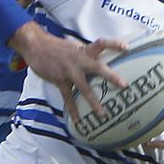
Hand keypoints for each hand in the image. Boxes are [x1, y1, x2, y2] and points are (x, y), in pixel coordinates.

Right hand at [10, 23, 126, 116]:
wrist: (36, 46)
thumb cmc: (55, 46)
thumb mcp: (73, 46)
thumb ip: (85, 53)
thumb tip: (96, 56)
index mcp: (83, 50)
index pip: (102, 43)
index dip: (114, 44)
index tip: (127, 47)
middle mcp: (79, 60)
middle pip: (98, 68)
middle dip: (111, 76)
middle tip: (124, 85)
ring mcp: (69, 71)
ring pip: (84, 88)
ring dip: (93, 101)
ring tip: (102, 114)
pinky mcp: (60, 80)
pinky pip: (68, 98)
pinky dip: (73, 110)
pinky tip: (78, 120)